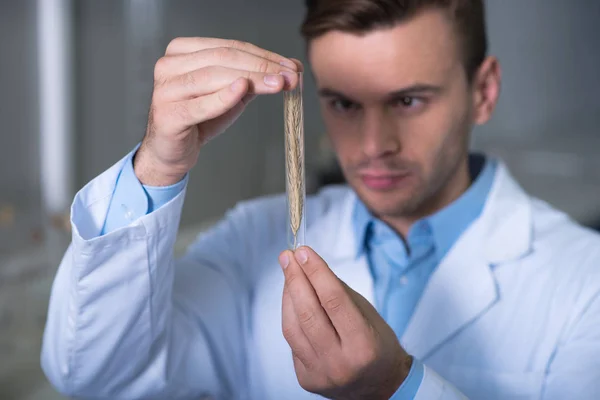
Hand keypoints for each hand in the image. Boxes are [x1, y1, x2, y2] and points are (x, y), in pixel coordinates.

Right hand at [134, 37, 300, 185]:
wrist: (171, 152)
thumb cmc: (199, 119)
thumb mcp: (230, 94)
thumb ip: (254, 79)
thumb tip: (291, 68)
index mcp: (181, 52)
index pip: (229, 47)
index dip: (263, 55)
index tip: (291, 65)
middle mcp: (169, 65)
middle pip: (223, 58)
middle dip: (262, 66)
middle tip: (291, 76)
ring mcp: (166, 90)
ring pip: (214, 76)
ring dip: (252, 79)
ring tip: (278, 84)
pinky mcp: (168, 115)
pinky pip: (201, 103)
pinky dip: (224, 96)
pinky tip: (243, 89)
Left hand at [278, 246, 412, 398]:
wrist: (382, 387)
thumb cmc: (378, 344)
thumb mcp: (368, 315)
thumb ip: (339, 293)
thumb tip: (309, 266)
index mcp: (363, 345)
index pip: (333, 300)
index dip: (316, 272)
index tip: (303, 251)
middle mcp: (340, 363)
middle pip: (308, 314)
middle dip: (295, 279)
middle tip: (287, 256)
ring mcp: (320, 374)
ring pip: (292, 328)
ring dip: (287, 296)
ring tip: (288, 274)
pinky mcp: (306, 379)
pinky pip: (293, 342)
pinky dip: (290, 317)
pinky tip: (293, 300)